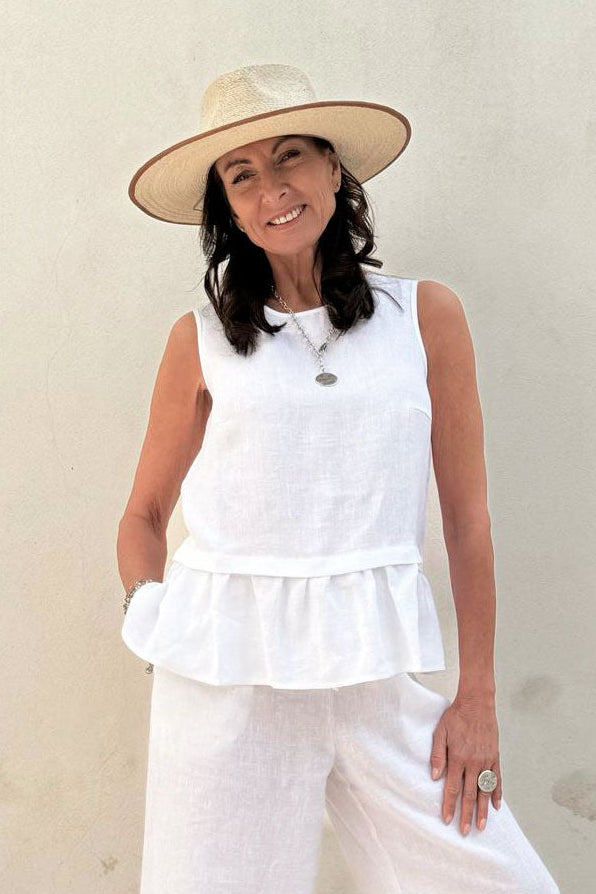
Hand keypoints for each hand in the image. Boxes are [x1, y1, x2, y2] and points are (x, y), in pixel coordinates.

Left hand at [429, 693, 501, 834]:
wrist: (476, 703)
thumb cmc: (455, 716)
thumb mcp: (440, 732)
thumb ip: (437, 755)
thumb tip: (435, 777)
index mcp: (457, 757)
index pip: (452, 788)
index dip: (449, 805)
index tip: (447, 820)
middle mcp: (473, 762)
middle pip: (469, 794)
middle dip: (467, 814)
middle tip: (465, 831)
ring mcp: (486, 760)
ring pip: (484, 790)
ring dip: (483, 810)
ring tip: (481, 826)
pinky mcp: (495, 756)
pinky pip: (497, 779)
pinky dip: (497, 793)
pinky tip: (496, 806)